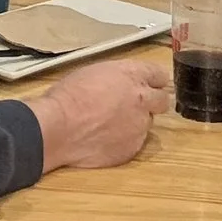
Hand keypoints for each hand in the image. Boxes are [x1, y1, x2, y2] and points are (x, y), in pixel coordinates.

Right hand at [30, 60, 171, 170]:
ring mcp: (140, 126)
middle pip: (162, 101)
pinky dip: (124, 140)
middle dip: (152, 102)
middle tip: (134, 105)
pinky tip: (104, 138)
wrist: (59, 128)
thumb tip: (124, 84)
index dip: (153, 80)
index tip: (149, 84)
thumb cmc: (69, 96)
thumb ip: (118, 77)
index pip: (159, 75)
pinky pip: (134, 142)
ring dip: (135, 122)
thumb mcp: (94, 72)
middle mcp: (143, 100)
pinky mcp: (132, 148)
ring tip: (110, 124)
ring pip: (147, 123)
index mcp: (132, 76)